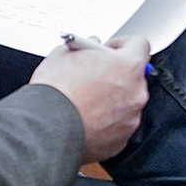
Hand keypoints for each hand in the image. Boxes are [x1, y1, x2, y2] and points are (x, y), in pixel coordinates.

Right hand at [33, 35, 151, 161]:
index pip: (139, 44)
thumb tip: (85, 49)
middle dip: (115, 74)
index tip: (109, 49)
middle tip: (93, 75)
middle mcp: (136, 93)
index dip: (122, 44)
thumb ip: (84, 47)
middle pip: (133, 77)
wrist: (46, 127)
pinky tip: (85, 119)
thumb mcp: (65, 54)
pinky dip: (105, 123)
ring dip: (111, 100)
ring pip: (126, 104)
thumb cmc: (56, 93)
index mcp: (128, 66)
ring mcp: (131, 119)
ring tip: (85, 101)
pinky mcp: (121, 141)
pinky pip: (117, 126)